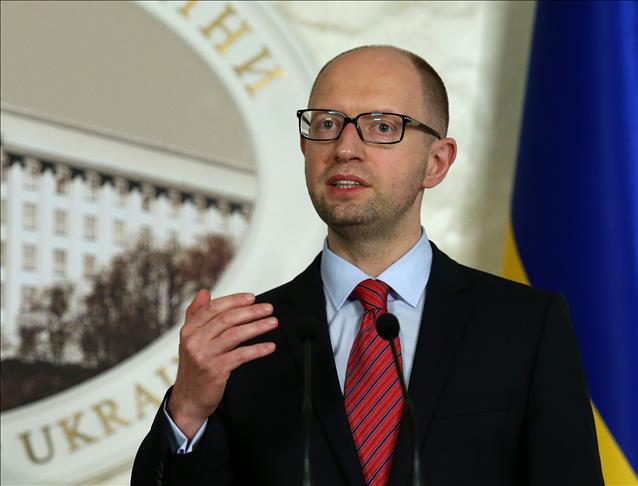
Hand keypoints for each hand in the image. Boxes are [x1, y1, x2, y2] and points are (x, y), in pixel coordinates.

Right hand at [167, 289, 277, 438]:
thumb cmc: (194, 366)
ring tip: (272, 322)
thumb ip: (196, 315)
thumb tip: (204, 292)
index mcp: (189, 330)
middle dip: (251, 312)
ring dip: (257, 327)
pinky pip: (241, 355)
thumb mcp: (190, 339)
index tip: (252, 298)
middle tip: (268, 308)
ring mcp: (205, 356)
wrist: (188, 399)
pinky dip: (258, 349)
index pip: (213, 308)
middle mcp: (194, 341)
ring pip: (236, 335)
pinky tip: (270, 346)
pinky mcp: (216, 370)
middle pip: (227, 319)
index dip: (234, 301)